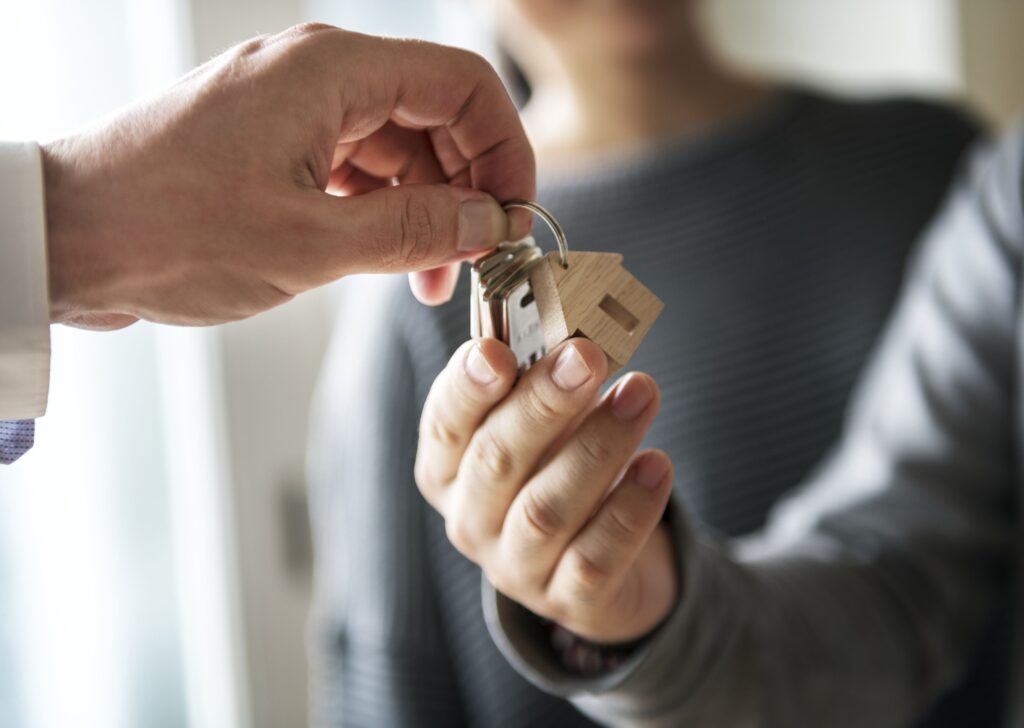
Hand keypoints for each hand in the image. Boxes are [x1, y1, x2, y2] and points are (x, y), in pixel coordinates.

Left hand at [42, 24, 534, 329]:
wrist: (67, 240)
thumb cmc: (168, 230)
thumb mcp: (310, 244)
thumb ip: (413, 232)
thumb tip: (486, 225)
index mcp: (332, 73)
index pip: (462, 87)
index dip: (505, 152)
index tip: (516, 218)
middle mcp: (318, 76)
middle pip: (434, 117)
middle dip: (466, 190)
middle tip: (479, 260)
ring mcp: (294, 109)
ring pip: (396, 150)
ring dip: (425, 212)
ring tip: (432, 279)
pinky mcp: (274, 144)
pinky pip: (355, 170)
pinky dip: (382, 213)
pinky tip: (390, 262)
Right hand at [415, 338, 676, 642]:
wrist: (597, 562)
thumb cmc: (558, 469)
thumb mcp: (541, 424)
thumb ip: (545, 381)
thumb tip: (578, 332)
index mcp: (448, 467)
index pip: (445, 424)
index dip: (466, 387)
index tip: (496, 351)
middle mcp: (470, 519)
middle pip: (496, 461)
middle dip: (543, 404)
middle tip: (587, 356)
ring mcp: (515, 566)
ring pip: (547, 509)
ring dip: (597, 446)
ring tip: (641, 392)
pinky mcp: (567, 600)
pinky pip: (596, 557)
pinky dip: (629, 508)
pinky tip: (657, 464)